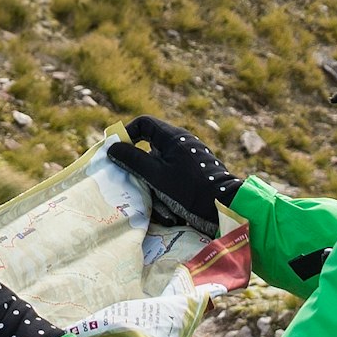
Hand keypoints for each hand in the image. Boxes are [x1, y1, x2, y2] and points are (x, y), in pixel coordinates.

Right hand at [108, 116, 238, 231]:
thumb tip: (112, 147)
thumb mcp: (155, 175)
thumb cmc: (189, 188)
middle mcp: (181, 143)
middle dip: (142, 173)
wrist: (224, 206)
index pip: (143, 123)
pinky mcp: (193, 175)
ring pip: (160, 170)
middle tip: (137, 187)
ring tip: (164, 209)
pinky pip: (172, 181)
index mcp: (172, 137)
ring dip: (156, 190)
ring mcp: (188, 159)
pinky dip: (168, 196)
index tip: (116, 152)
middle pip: (149, 150)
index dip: (127, 134)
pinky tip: (173, 213)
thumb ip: (132, 160)